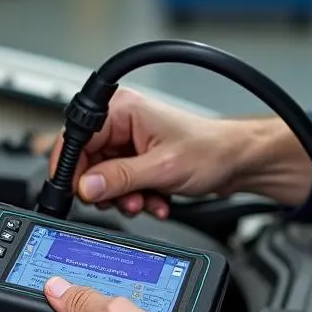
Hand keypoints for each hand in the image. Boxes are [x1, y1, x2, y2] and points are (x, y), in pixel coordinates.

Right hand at [46, 89, 244, 219]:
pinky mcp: (139, 160)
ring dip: (124, 197)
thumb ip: (119, 178)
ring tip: (145, 201)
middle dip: (108, 188)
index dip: (73, 167)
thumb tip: (86, 186)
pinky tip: (156, 200)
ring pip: (106, 178)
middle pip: (90, 162)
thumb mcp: (161, 168)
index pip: (78, 137)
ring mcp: (131, 142)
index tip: (77, 191)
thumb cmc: (210, 150)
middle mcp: (124, 122)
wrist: (238, 162)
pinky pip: (122, 184)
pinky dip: (136, 197)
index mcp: (123, 110)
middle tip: (124, 200)